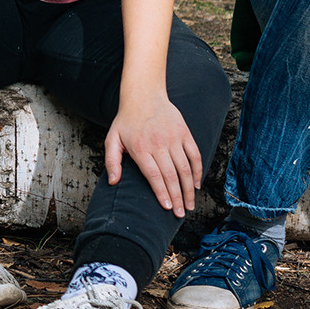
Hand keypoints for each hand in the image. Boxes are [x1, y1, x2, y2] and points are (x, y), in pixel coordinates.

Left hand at [106, 91, 201, 218]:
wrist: (143, 95)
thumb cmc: (126, 120)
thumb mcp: (112, 139)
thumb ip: (111, 161)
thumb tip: (113, 182)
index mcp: (140, 148)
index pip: (154, 176)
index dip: (162, 193)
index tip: (168, 208)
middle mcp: (158, 144)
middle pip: (171, 176)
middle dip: (177, 198)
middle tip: (181, 214)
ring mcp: (173, 138)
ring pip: (185, 168)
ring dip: (189, 189)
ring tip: (190, 204)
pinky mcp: (184, 133)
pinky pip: (195, 155)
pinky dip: (198, 171)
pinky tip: (197, 184)